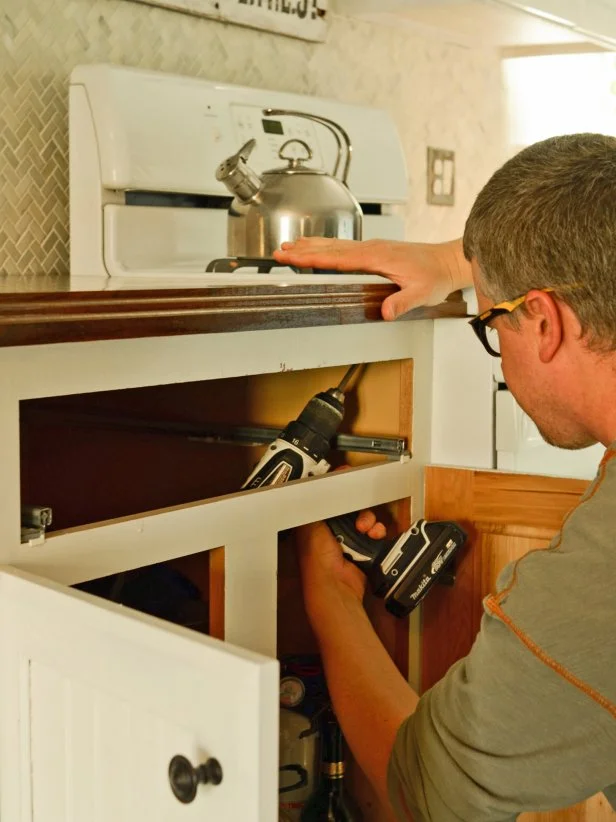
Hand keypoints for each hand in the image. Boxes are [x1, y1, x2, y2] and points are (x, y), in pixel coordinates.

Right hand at [273, 237, 462, 319]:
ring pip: (335, 245)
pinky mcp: (375, 250)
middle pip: (330, 248)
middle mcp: (372, 249)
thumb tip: (386, 311)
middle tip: (279, 251)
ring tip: (290, 246)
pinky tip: (320, 248)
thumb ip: (402, 302)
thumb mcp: (421, 293)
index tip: (292, 255)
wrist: (448, 261)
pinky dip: (326, 246)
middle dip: (303, 249)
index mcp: (377, 257)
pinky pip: (344, 247)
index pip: (337, 257)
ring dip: (311, 245)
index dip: (312, 257)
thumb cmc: (435, 275)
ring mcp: (373, 248)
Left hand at [296, 510, 386, 611]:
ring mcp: (351, 542)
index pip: (334, 507)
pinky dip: (378, 532)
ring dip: (370, 521)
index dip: (343, 502)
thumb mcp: (310, 527)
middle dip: (359, 513)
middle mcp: (335, 534)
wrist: (335, 583)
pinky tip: (375, 535)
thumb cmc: (317, 557)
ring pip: (366, 521)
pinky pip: (376, 534)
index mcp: (319, 527)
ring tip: (367, 529)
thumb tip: (318, 495)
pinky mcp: (366, 551)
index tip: (348, 500)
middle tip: (359, 521)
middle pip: (352, 513)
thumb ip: (316, 509)